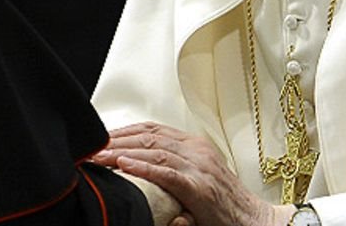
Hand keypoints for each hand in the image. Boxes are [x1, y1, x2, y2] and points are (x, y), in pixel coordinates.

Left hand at [93, 122, 290, 225]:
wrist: (254, 222)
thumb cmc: (223, 206)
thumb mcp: (196, 180)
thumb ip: (172, 170)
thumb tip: (138, 168)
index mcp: (195, 145)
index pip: (153, 128)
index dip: (125, 131)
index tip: (102, 138)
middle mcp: (196, 150)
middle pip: (149, 136)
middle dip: (117, 140)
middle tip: (92, 148)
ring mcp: (199, 166)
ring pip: (154, 150)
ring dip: (122, 152)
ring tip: (98, 157)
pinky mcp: (199, 187)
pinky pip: (166, 172)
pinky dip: (143, 168)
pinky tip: (124, 167)